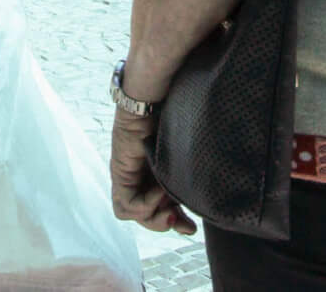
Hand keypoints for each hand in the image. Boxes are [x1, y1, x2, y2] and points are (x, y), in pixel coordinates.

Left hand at [110, 109, 195, 235]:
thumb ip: (184, 173)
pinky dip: (147, 203)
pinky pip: (127, 204)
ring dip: (154, 216)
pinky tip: (161, 189)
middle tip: (185, 224)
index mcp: (150, 173)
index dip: (172, 220)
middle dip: (163, 224)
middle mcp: (135, 176)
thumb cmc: (170, 116)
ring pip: (130, 213)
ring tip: (171, 207)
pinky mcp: (119, 174)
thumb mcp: (180, 153)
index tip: (191, 226)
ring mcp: (124, 176)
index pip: (155, 207)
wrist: (151, 100)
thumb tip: (207, 191)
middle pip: (142, 215)